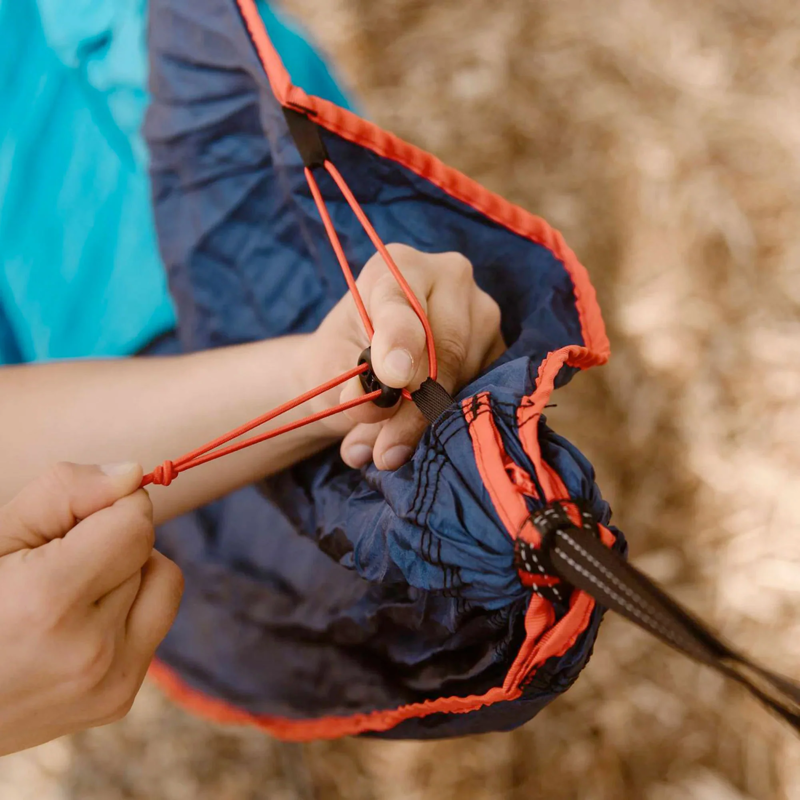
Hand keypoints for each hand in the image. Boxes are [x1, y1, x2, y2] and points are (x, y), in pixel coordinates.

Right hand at [0, 462, 183, 754]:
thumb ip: (63, 493)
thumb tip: (133, 475)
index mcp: (49, 604)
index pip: (135, 524)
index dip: (107, 509)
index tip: (69, 525)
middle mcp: (89, 652)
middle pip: (147, 551)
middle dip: (110, 544)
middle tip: (51, 569)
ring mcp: (108, 685)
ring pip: (163, 584)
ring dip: (129, 576)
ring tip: (69, 596)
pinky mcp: (118, 702)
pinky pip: (154, 623)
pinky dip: (126, 613)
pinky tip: (75, 629)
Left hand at [306, 243, 504, 470]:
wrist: (357, 365)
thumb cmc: (340, 360)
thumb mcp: (330, 373)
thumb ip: (352, 385)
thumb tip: (378, 405)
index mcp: (397, 267)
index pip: (403, 306)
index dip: (400, 342)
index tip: (393, 376)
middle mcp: (449, 277)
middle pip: (445, 349)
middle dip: (413, 410)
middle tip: (383, 453)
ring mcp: (482, 311)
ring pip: (466, 377)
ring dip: (426, 424)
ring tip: (385, 448)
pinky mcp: (499, 347)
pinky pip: (482, 391)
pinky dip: (448, 422)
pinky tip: (417, 435)